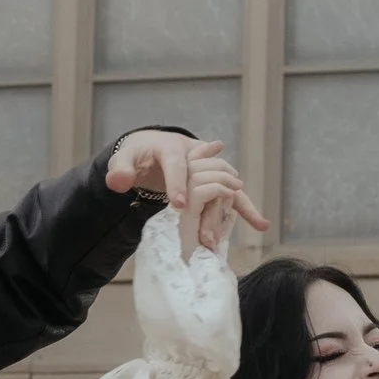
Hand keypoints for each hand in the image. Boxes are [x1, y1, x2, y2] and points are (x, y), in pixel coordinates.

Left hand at [104, 131, 265, 255]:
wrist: (153, 146)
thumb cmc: (137, 154)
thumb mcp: (123, 158)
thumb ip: (119, 169)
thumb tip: (118, 182)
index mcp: (171, 147)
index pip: (177, 165)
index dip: (178, 184)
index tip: (180, 205)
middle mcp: (195, 154)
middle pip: (208, 178)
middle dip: (211, 205)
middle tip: (208, 232)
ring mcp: (207, 167)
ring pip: (226, 185)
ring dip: (240, 205)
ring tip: (259, 224)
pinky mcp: (213, 179)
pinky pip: (230, 194)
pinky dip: (244, 208)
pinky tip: (260, 224)